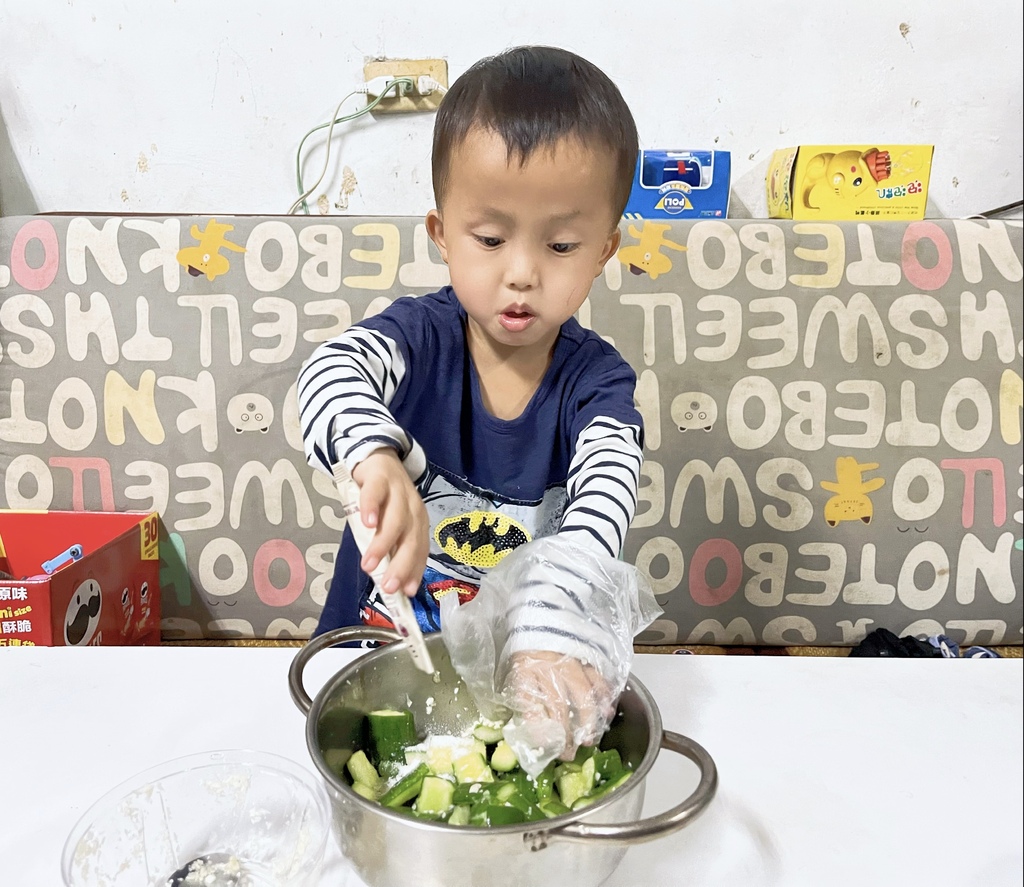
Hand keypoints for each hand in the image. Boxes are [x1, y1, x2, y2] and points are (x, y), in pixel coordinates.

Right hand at [350, 448, 428, 597]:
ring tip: (369, 564)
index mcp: (418, 521)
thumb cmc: (385, 499)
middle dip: (401, 565)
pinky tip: (366, 524)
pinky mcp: (380, 478)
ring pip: (395, 519)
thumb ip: (389, 546)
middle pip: (411, 538)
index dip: (415, 570)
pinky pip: (376, 494)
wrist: (379, 458)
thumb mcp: (390, 522)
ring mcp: (398, 492)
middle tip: (388, 586)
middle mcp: (412, 508)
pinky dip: (372, 508)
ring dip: (383, 544)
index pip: (420, 550)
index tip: (407, 592)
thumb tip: (385, 578)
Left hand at [503, 650, 615, 760]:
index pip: (530, 705)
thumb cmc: (527, 650)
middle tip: (568, 753)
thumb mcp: (513, 672)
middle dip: (565, 734)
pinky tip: (607, 712)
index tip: (545, 748)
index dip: (539, 729)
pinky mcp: (585, 656)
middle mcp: (548, 668)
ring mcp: (570, 662)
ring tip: (590, 739)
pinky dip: (604, 697)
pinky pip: (598, 678)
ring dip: (588, 720)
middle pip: (558, 706)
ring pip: (583, 695)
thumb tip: (529, 728)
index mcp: (525, 671)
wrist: (540, 616)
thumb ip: (521, 698)